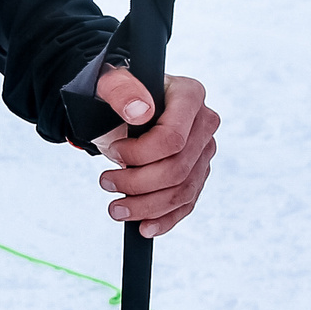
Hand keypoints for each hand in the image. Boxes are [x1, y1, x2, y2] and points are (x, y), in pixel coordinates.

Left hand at [93, 68, 218, 237]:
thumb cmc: (116, 93)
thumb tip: (140, 112)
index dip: (139, 154)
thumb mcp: (108, 83)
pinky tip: (144, 227)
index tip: (114, 152)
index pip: (173, 138)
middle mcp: (204, 123)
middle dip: (138, 184)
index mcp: (190, 95)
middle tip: (106, 183)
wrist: (119, 108)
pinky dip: (165, 219)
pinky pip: (187, 203)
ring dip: (147, 207)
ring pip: (183, 191)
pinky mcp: (197, 173)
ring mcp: (203, 151)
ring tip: (116, 208)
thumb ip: (120, 89)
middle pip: (178, 169)